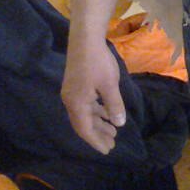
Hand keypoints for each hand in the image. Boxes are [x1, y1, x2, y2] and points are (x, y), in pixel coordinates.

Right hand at [61, 35, 125, 154]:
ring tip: (113, 131)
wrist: (85, 39)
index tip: (107, 150)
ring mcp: (72, 93)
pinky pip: (85, 105)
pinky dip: (96, 111)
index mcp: (76, 104)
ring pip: (85, 114)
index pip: (85, 130)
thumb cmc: (98, 62)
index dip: (96, 142)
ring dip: (98, 123)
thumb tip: (118, 124)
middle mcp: (71, 101)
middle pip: (83, 124)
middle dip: (98, 135)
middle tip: (112, 144)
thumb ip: (114, 105)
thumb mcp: (109, 85)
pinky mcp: (76, 85)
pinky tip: (106, 113)